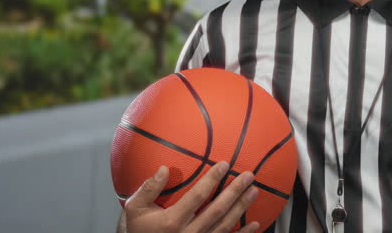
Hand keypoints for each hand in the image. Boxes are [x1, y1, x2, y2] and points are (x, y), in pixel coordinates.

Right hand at [124, 161, 259, 232]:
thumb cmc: (139, 230)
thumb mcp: (136, 209)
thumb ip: (149, 189)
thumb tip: (163, 169)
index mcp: (171, 221)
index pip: (197, 197)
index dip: (212, 180)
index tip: (224, 165)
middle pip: (217, 210)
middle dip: (234, 191)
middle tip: (248, 176)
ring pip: (225, 225)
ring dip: (241, 208)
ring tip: (254, 191)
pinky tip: (255, 224)